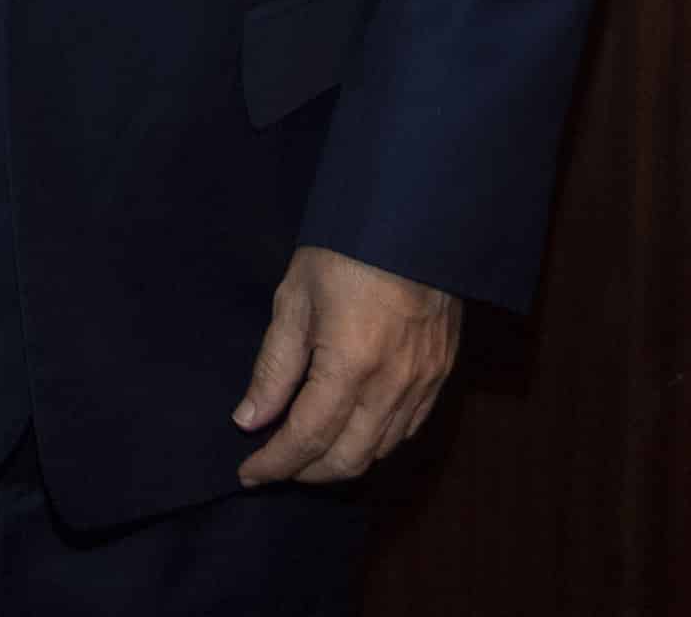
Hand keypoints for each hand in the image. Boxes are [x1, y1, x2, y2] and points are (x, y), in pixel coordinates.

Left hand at [232, 245, 460, 485]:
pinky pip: (409, 428)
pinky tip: (354, 433)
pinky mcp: (442, 372)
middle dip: (306, 472)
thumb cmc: (344, 250)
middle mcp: (392, 385)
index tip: (248, 474)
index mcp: (350, 365)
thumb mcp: (295, 299)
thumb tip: (249, 419)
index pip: (306, 438)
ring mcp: (423, 381)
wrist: (413, 217)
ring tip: (309, 455)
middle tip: (276, 467)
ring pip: (380, 450)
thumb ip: (274, 367)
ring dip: (341, 462)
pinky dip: (377, 442)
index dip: (274, 463)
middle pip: (347, 459)